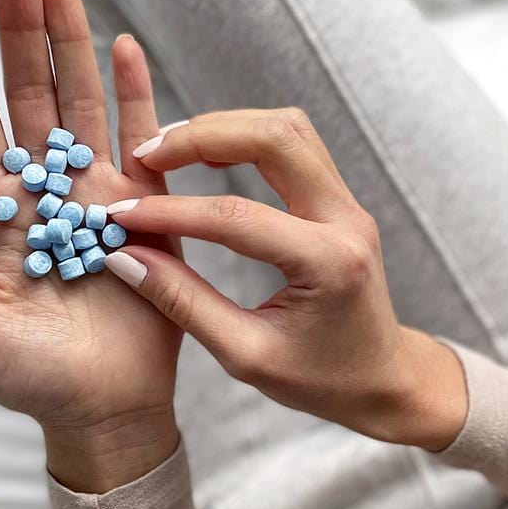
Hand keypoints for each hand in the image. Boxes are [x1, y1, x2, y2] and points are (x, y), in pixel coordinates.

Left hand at [0, 0, 181, 489]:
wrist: (101, 409)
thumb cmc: (24, 374)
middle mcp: (44, 187)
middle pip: (29, 92)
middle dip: (20, 27)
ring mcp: (97, 192)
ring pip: (81, 102)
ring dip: (71, 42)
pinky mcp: (147, 208)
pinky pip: (141, 142)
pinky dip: (134, 95)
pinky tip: (122, 47)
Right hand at [101, 109, 467, 451]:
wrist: (385, 380)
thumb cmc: (321, 380)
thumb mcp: (245, 355)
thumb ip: (184, 303)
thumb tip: (125, 259)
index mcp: (327, 263)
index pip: (235, 218)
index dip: (171, 211)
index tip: (122, 216)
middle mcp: (345, 220)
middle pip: (274, 138)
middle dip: (202, 136)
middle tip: (145, 156)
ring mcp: (347, 204)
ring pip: (286, 128)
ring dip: (224, 127)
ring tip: (169, 149)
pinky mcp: (338, 199)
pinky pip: (293, 143)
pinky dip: (245, 136)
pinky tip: (208, 155)